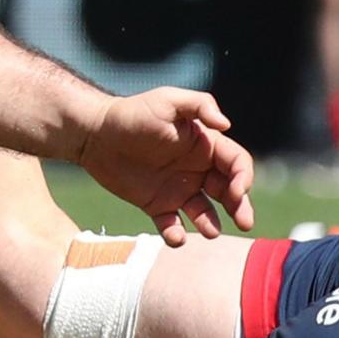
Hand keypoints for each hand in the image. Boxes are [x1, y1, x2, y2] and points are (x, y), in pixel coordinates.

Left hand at [76, 87, 257, 242]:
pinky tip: (176, 237)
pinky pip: (171, 224)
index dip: (243, 177)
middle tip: (244, 223)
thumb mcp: (167, 100)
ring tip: (211, 233)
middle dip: (240, 207)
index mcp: (205, 146)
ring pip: (205, 212)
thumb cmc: (132, 112)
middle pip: (229, 191)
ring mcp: (178, 189)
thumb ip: (200, 105)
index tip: (237, 191)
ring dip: (212, 223)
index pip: (237, 164)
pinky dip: (176, 234)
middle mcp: (197, 170)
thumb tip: (227, 124)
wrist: (94, 133)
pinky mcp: (156, 205)